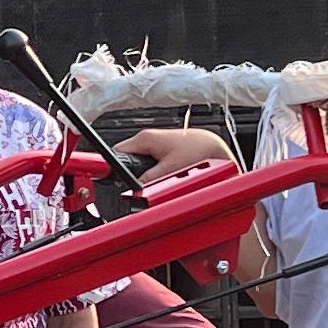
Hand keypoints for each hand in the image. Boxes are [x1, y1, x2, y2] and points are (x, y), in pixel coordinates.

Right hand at [114, 127, 234, 176]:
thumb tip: (135, 189)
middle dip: (129, 174)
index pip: (116, 152)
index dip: (113, 168)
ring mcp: (155, 143)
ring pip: (139, 162)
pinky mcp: (163, 150)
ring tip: (155, 180)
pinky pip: (149, 162)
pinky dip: (152, 171)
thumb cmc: (199, 151)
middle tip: (137, 186)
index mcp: (145, 138)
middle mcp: (148, 138)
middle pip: (127, 158)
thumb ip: (149, 179)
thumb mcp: (171, 169)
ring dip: (143, 173)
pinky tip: (162, 177)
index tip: (110, 179)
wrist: (216, 148)